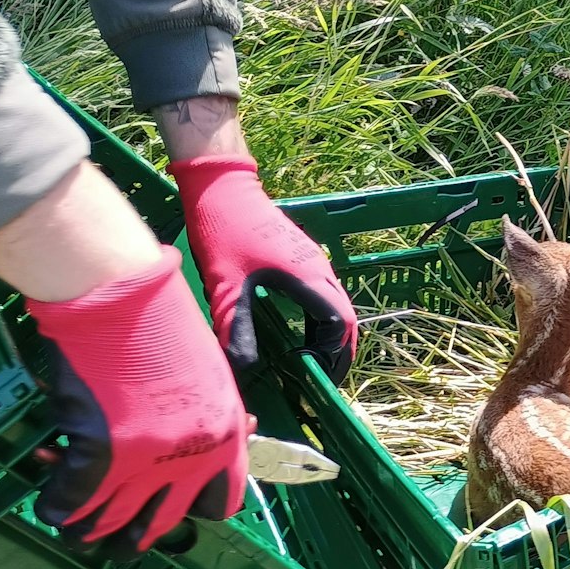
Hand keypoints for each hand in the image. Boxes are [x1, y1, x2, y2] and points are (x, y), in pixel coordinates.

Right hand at [27, 246, 247, 550]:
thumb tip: (227, 432)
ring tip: (79, 533)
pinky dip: (56, 508)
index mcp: (226, 435)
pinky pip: (72, 502)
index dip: (190, 509)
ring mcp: (146, 460)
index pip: (220, 503)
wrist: (119, 293)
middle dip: (137, 535)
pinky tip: (50, 506)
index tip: (170, 505)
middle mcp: (191, 457)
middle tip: (117, 533)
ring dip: (92, 533)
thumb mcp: (210, 370)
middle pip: (164, 524)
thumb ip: (210, 412)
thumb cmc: (163, 318)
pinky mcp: (99, 454)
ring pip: (114, 524)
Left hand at [170, 154, 357, 380]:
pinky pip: (326, 295)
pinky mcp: (304, 257)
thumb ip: (236, 329)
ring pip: (338, 306)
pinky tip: (304, 333)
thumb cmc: (224, 234)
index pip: (338, 325)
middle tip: (323, 380)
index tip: (315, 377)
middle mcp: (320, 270)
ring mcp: (315, 261)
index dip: (332, 355)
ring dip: (333, 337)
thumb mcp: (225, 287)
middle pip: (346, 318)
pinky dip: (324, 321)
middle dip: (339, 352)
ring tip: (317, 363)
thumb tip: (243, 370)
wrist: (223, 188)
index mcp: (308, 278)